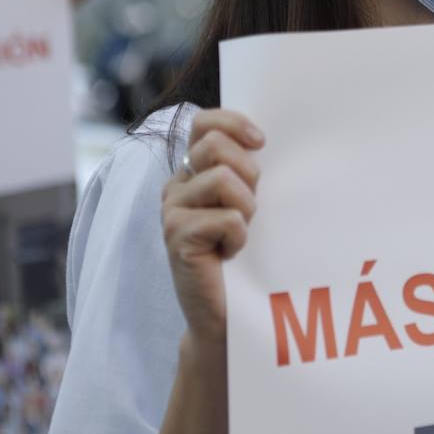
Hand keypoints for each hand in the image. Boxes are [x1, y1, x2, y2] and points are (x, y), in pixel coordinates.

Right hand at [161, 109, 263, 345]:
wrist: (228, 309)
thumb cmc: (244, 253)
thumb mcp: (247, 200)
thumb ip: (244, 169)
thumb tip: (262, 138)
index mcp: (193, 172)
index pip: (204, 123)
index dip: (233, 123)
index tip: (261, 142)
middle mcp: (177, 186)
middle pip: (216, 144)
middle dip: (248, 173)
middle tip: (248, 209)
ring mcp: (171, 210)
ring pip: (224, 179)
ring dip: (247, 208)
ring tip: (238, 235)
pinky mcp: (176, 235)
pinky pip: (227, 218)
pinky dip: (240, 236)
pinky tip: (229, 254)